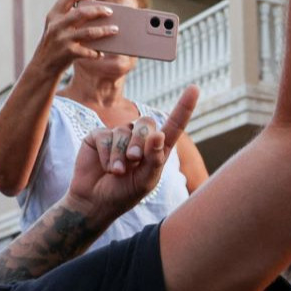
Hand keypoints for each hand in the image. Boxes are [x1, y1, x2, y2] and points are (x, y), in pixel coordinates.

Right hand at [34, 0, 118, 75]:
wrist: (42, 66)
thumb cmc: (54, 46)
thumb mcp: (55, 29)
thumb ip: (68, 21)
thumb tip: (97, 18)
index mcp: (53, 16)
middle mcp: (57, 26)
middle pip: (82, 13)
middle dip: (98, 11)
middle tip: (110, 12)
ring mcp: (63, 39)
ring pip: (89, 32)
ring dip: (104, 30)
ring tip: (115, 29)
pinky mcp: (68, 53)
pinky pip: (88, 51)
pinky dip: (96, 53)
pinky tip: (101, 54)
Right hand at [65, 85, 198, 224]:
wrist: (96, 201)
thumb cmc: (124, 193)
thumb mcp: (145, 181)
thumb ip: (154, 159)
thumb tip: (159, 135)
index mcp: (157, 149)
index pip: (173, 125)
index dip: (184, 107)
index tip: (194, 89)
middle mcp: (139, 138)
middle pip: (146, 123)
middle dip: (140, 142)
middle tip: (134, 160)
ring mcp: (119, 135)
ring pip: (123, 131)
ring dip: (121, 154)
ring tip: (117, 171)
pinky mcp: (99, 136)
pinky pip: (105, 136)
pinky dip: (107, 155)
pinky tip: (106, 167)